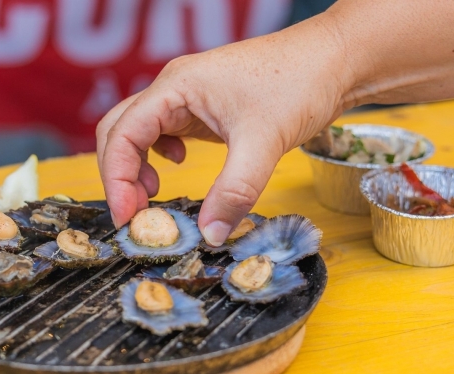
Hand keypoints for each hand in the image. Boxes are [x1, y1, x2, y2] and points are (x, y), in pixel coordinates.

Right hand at [96, 15, 352, 245]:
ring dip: (136, 166)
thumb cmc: (301, 81)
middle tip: (136, 214)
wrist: (336, 58)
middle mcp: (173, 87)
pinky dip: (158, 155)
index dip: (117, 179)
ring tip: (153, 196)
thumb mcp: (264, 142)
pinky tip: (178, 166)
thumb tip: (210, 235)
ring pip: (139, 131)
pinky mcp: (202, 107)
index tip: (127, 217)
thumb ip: (234, 192)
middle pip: (119, 131)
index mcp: (176, 86)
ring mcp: (187, 96)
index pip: (123, 134)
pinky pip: (163, 131)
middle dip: (120, 175)